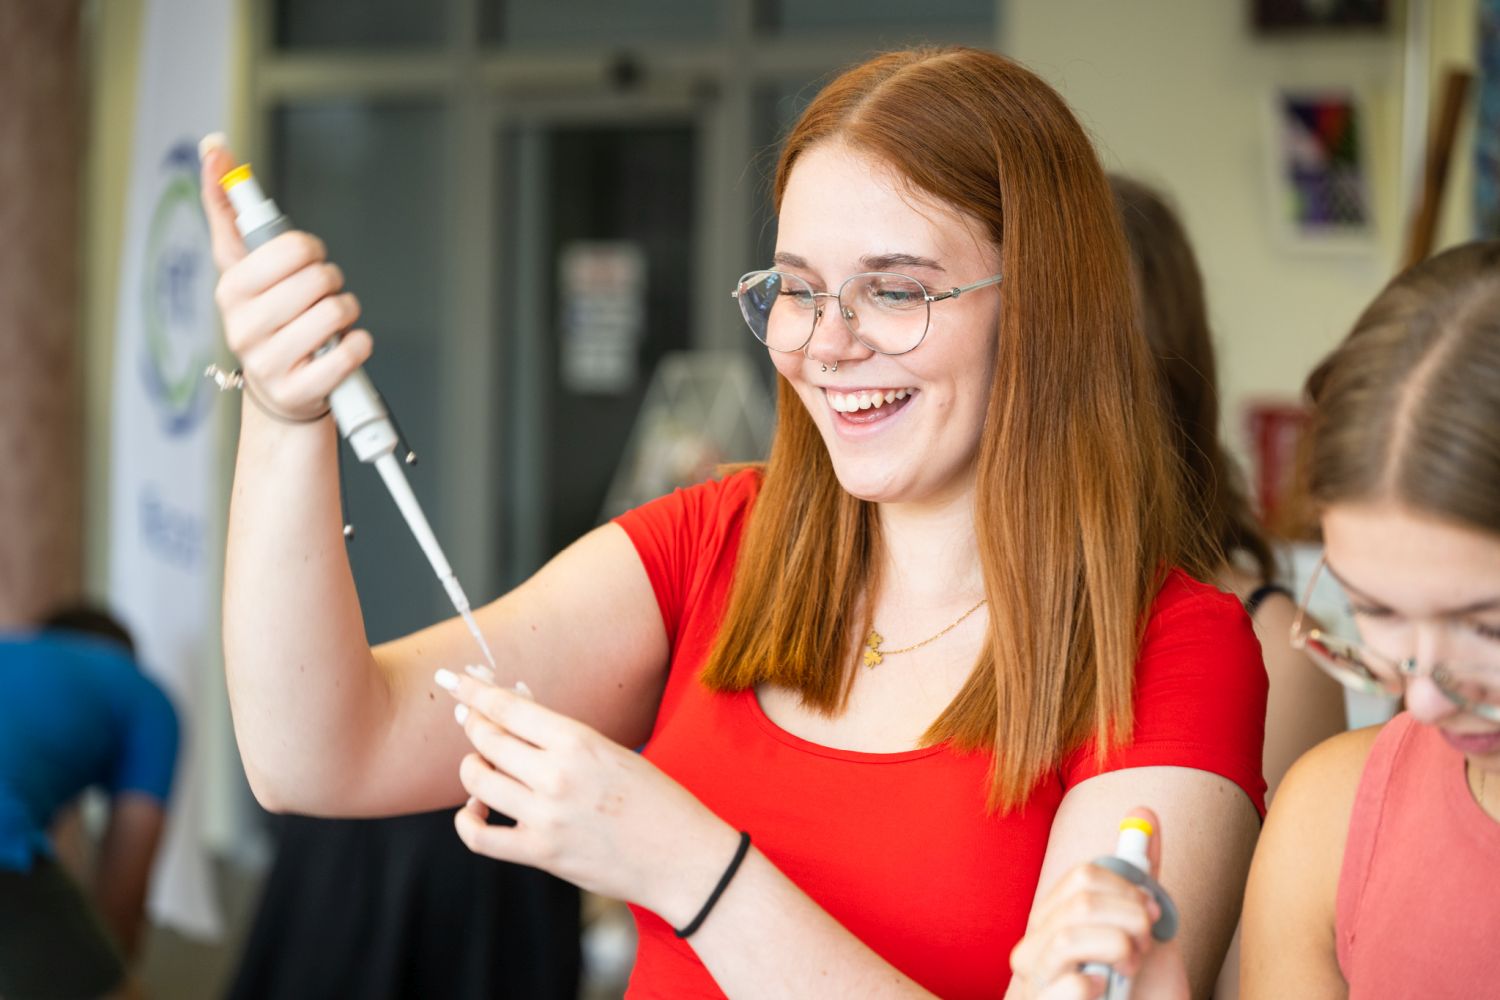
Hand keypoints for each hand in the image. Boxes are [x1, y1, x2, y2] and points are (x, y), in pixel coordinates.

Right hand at [199, 138, 371, 420]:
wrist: (281, 390)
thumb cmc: (271, 318)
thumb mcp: (246, 267)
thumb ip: (229, 208)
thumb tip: (213, 147)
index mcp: (231, 289)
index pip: (291, 247)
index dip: (311, 250)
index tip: (306, 258)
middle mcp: (243, 326)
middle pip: (319, 278)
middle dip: (331, 282)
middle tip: (319, 296)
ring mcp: (268, 362)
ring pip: (337, 312)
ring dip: (346, 313)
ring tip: (328, 324)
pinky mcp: (298, 391)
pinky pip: (350, 352)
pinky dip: (358, 344)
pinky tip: (342, 346)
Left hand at [438, 669, 741, 924]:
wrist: (683, 857)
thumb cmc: (655, 800)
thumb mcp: (613, 752)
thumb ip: (564, 738)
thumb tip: (513, 715)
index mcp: (579, 741)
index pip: (509, 708)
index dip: (474, 692)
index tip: (456, 681)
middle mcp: (557, 775)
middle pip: (488, 739)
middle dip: (473, 725)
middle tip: (471, 721)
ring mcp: (545, 817)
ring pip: (477, 780)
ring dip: (472, 767)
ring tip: (482, 766)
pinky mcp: (541, 854)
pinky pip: (479, 836)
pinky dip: (467, 820)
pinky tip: (476, 809)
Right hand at [1008, 808, 1188, 999]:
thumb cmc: (1136, 994)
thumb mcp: (1144, 931)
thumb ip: (1138, 878)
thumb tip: (1142, 813)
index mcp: (1053, 919)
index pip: (1083, 875)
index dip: (1129, 889)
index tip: (1154, 914)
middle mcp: (1034, 947)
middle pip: (1079, 899)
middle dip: (1130, 918)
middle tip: (1147, 945)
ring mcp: (1033, 982)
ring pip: (1069, 936)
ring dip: (1120, 949)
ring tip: (1132, 968)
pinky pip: (1071, 983)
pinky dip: (1100, 986)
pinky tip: (1105, 994)